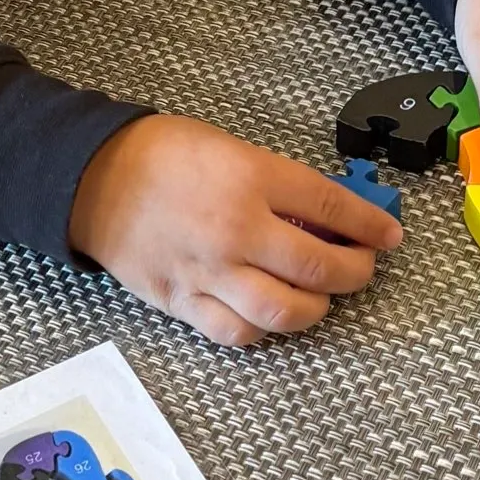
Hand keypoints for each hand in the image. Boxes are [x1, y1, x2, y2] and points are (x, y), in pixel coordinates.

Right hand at [68, 113, 402, 346]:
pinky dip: (262, 330)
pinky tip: (269, 314)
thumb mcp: (229, 147)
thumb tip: (324, 214)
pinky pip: (236, 332)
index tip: (389, 234)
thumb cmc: (158, 153)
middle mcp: (236, 230)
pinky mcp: (183, 301)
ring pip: (286, 312)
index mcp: (250, 178)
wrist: (91, 177)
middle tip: (361, 266)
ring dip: (317, 308)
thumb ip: (276, 182)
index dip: (371, 225)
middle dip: (355, 271)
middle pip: (320, 267)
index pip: (332, 207)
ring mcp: (209, 272)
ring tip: (320, 296)